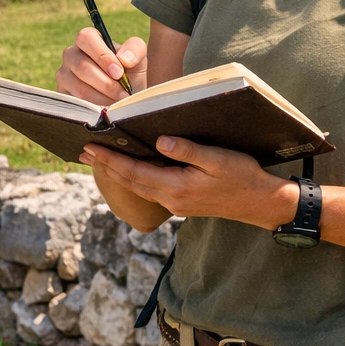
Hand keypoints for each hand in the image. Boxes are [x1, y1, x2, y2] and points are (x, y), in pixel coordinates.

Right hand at [56, 27, 147, 105]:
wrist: (123, 98)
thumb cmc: (129, 75)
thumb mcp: (138, 59)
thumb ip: (135, 49)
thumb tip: (124, 59)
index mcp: (88, 40)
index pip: (86, 38)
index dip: (102, 55)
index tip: (119, 73)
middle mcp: (71, 54)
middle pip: (82, 67)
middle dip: (106, 84)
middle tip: (124, 95)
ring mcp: (63, 75)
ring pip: (80, 88)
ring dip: (103, 99)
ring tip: (118, 105)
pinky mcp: (62, 95)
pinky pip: (76, 104)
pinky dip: (94, 109)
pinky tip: (106, 111)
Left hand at [80, 136, 298, 229]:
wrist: (261, 204)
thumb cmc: (242, 177)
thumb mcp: (219, 159)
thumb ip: (188, 151)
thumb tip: (159, 141)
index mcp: (176, 187)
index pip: (134, 172)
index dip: (110, 159)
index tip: (90, 147)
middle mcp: (171, 199)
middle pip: (130, 181)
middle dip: (106, 166)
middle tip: (83, 150)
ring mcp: (175, 203)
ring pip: (138, 187)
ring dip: (117, 172)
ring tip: (99, 159)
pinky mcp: (181, 202)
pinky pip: (149, 189)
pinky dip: (134, 177)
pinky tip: (129, 168)